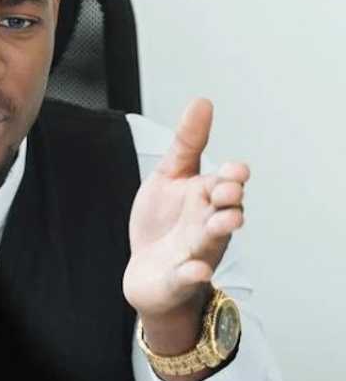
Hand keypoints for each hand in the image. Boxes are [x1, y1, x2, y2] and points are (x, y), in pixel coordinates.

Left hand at [122, 99, 249, 320]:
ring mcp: (196, 253)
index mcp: (206, 199)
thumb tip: (202, 102)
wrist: (146, 270)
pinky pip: (189, 276)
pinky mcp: (179, 278)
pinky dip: (193, 272)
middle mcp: (208, 226)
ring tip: (223, 222)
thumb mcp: (169, 177)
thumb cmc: (163, 221)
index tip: (234, 170)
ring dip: (220, 231)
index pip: (226, 184)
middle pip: (226, 212)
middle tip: (228, 191)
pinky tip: (194, 267)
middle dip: (230, 202)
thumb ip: (186, 144)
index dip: (232, 178)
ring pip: (213, 242)